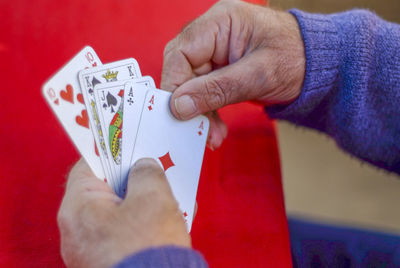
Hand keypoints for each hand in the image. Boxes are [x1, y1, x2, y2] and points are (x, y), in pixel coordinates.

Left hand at [57, 158, 189, 267]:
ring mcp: (91, 249)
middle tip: (155, 170)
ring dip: (143, 202)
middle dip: (134, 179)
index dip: (112, 151)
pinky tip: (167, 220)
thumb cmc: (148, 248)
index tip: (131, 144)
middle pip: (105, 189)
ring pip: (118, 212)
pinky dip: (143, 223)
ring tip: (169, 197)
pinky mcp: (108, 261)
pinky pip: (124, 232)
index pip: (89, 165)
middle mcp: (77, 230)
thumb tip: (144, 168)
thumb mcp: (153, 197)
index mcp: (78, 208)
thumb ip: (147, 172)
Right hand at [161, 0, 304, 148]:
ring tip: (213, 135)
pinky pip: (202, 91)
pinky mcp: (220, 68)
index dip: (175, 85)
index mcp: (221, 21)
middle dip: (188, 103)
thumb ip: (217, 89)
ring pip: (190, 84)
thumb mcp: (258, 76)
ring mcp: (216, 51)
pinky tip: (215, 128)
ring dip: (199, 113)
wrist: (318, 67)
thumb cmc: (298, 58)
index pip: (181, 52)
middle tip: (198, 130)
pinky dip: (207, 112)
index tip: (178, 114)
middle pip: (182, 69)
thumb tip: (178, 106)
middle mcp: (213, 32)